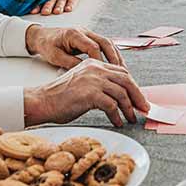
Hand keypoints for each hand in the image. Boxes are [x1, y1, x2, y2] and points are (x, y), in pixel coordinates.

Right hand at [24, 58, 148, 127]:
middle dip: (137, 96)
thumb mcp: (83, 83)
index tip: (139, 98)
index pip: (122, 72)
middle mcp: (95, 68)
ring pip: (121, 93)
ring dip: (129, 109)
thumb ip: (100, 85)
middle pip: (126, 80)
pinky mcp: (90, 94)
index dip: (133, 86)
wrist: (42, 101)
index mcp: (94, 63)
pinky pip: (112, 106)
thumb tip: (121, 97)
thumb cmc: (60, 96)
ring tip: (131, 118)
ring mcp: (93, 80)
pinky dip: (117, 116)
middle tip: (143, 108)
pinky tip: (117, 122)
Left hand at [25, 25, 124, 68]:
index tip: (103, 74)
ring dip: (116, 56)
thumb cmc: (46, 45)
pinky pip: (105, 45)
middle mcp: (84, 31)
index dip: (100, 61)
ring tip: (122, 71)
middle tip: (120, 72)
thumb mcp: (55, 56)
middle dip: (114, 58)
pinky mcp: (90, 38)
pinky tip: (115, 66)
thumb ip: (70, 63)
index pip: (92, 47)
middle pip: (105, 42)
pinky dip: (112, 54)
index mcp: (74, 34)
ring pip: (108, 43)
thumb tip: (86, 71)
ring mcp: (88, 33)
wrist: (41, 36)